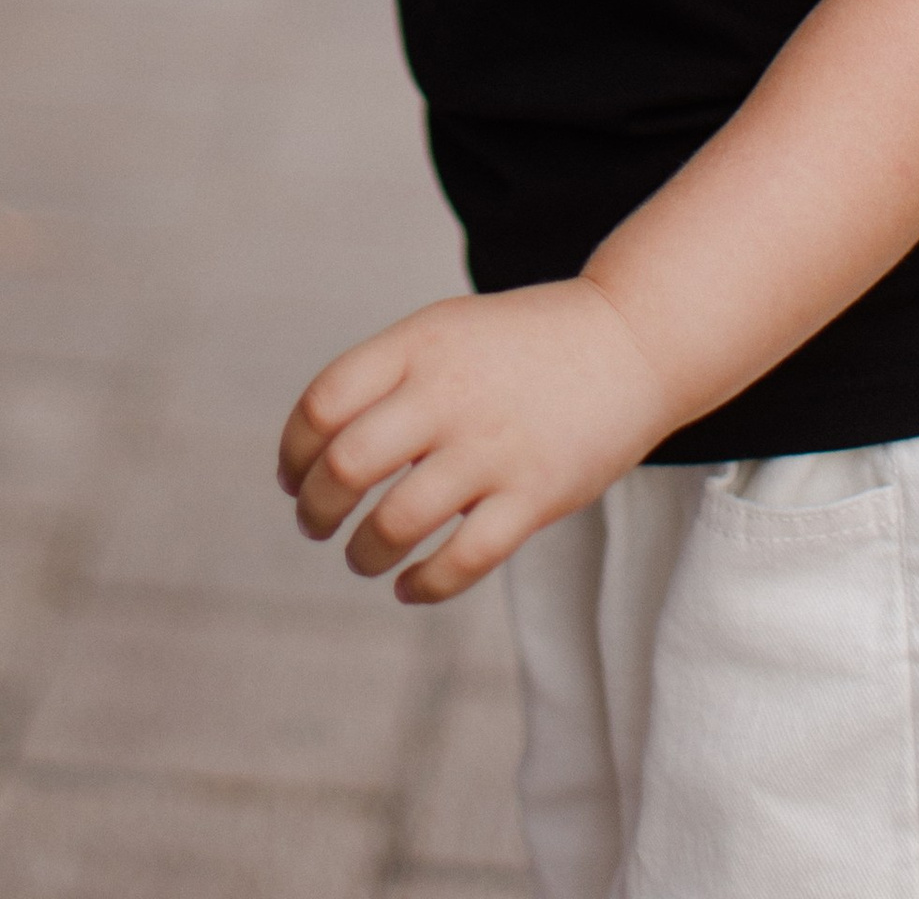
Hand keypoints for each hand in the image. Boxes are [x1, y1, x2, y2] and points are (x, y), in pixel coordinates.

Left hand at [277, 281, 671, 604]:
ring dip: (361, 553)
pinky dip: (424, 585)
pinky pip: (463, 560)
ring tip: (360, 559)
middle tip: (313, 525)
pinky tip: (408, 587)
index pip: (324, 402)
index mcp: (419, 344)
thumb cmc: (520, 344)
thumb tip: (317, 450)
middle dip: (315, 508)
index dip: (294, 451)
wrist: (627, 340)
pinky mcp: (535, 496)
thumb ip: (386, 377)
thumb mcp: (444, 331)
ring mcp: (493, 448)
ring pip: (397, 522)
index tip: (291, 478)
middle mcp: (448, 393)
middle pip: (347, 465)